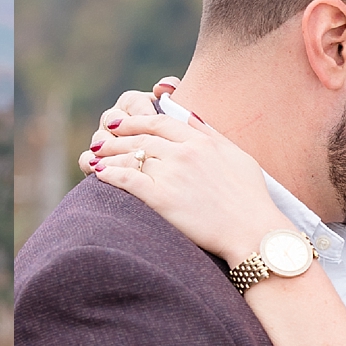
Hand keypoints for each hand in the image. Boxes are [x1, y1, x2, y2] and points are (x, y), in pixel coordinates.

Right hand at [78, 80, 181, 175]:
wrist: (178, 176)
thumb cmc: (181, 146)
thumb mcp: (183, 121)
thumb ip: (176, 95)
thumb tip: (161, 86)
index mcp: (135, 107)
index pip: (131, 100)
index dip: (140, 108)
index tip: (153, 116)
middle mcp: (117, 122)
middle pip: (112, 118)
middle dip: (123, 127)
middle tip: (136, 138)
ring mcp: (105, 142)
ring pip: (99, 138)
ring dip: (106, 145)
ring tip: (117, 154)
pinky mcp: (97, 163)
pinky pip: (86, 159)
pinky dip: (89, 162)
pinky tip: (98, 168)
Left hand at [87, 110, 281, 264]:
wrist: (252, 231)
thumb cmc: (250, 198)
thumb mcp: (237, 155)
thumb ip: (211, 133)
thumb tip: (189, 115)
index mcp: (201, 141)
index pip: (159, 122)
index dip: (136, 120)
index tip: (121, 123)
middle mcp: (183, 153)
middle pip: (140, 138)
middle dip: (116, 137)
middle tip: (100, 138)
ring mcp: (172, 174)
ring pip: (131, 157)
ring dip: (109, 155)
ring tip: (94, 156)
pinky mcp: (162, 199)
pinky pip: (128, 181)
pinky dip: (110, 175)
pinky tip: (99, 174)